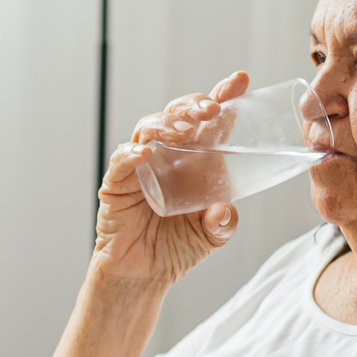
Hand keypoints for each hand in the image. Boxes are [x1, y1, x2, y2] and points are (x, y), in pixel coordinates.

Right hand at [93, 71, 249, 288]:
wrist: (143, 277)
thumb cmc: (176, 250)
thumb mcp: (212, 236)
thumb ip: (223, 223)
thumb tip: (223, 210)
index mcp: (197, 161)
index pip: (209, 121)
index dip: (222, 96)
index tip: (239, 80)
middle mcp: (169, 156)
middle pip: (178, 115)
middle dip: (194, 105)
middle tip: (210, 109)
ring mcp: (142, 166)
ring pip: (149, 127)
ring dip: (167, 123)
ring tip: (183, 132)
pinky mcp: (118, 183)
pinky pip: (122, 160)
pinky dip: (131, 153)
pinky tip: (144, 153)